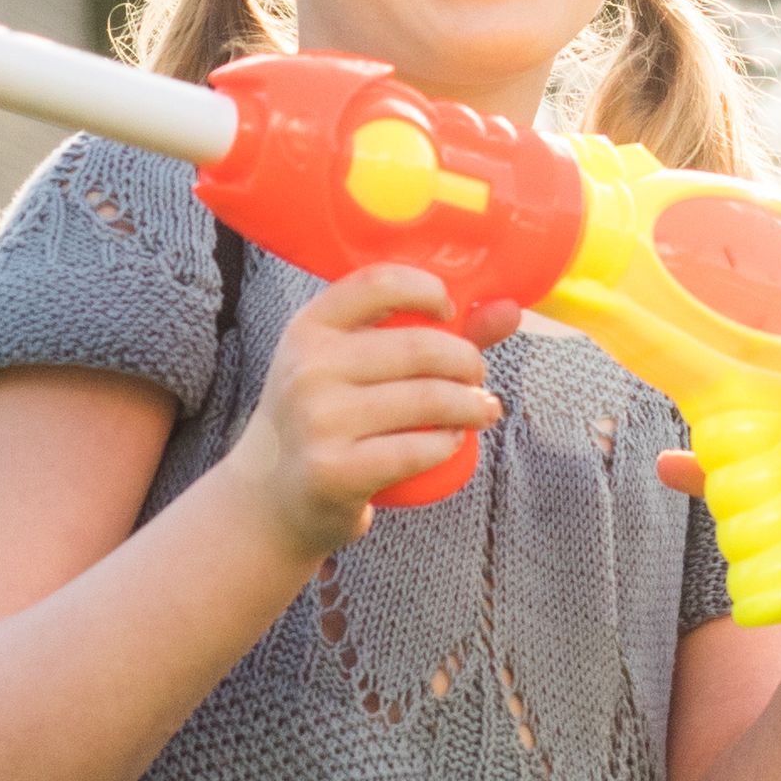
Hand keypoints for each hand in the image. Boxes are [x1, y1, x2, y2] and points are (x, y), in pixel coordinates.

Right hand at [233, 265, 498, 557]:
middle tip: (477, 377)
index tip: (449, 312)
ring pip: (430, 399)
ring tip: (480, 410)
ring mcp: (318, 421)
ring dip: (472, 405)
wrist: (269, 498)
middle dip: (468, 362)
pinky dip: (449, 443)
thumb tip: (510, 309)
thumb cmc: (324, 419)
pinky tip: (453, 440)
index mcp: (310, 329)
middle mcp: (308, 369)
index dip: (429, 290)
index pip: (378, 283)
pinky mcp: (334, 471)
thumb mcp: (352, 367)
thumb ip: (430, 334)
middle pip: (422, 347)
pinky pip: (419, 448)